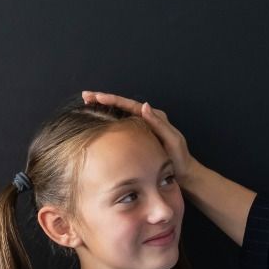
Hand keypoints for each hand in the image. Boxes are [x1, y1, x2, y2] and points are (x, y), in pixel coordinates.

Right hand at [82, 91, 199, 179]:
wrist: (183, 173)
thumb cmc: (178, 159)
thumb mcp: (172, 140)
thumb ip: (159, 124)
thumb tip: (144, 105)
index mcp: (155, 116)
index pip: (130, 105)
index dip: (112, 100)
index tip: (97, 97)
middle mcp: (147, 118)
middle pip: (122, 105)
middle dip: (103, 99)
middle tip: (86, 96)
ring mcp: (142, 126)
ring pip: (119, 113)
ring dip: (104, 107)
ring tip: (87, 103)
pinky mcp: (138, 135)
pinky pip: (121, 124)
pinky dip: (109, 120)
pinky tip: (97, 120)